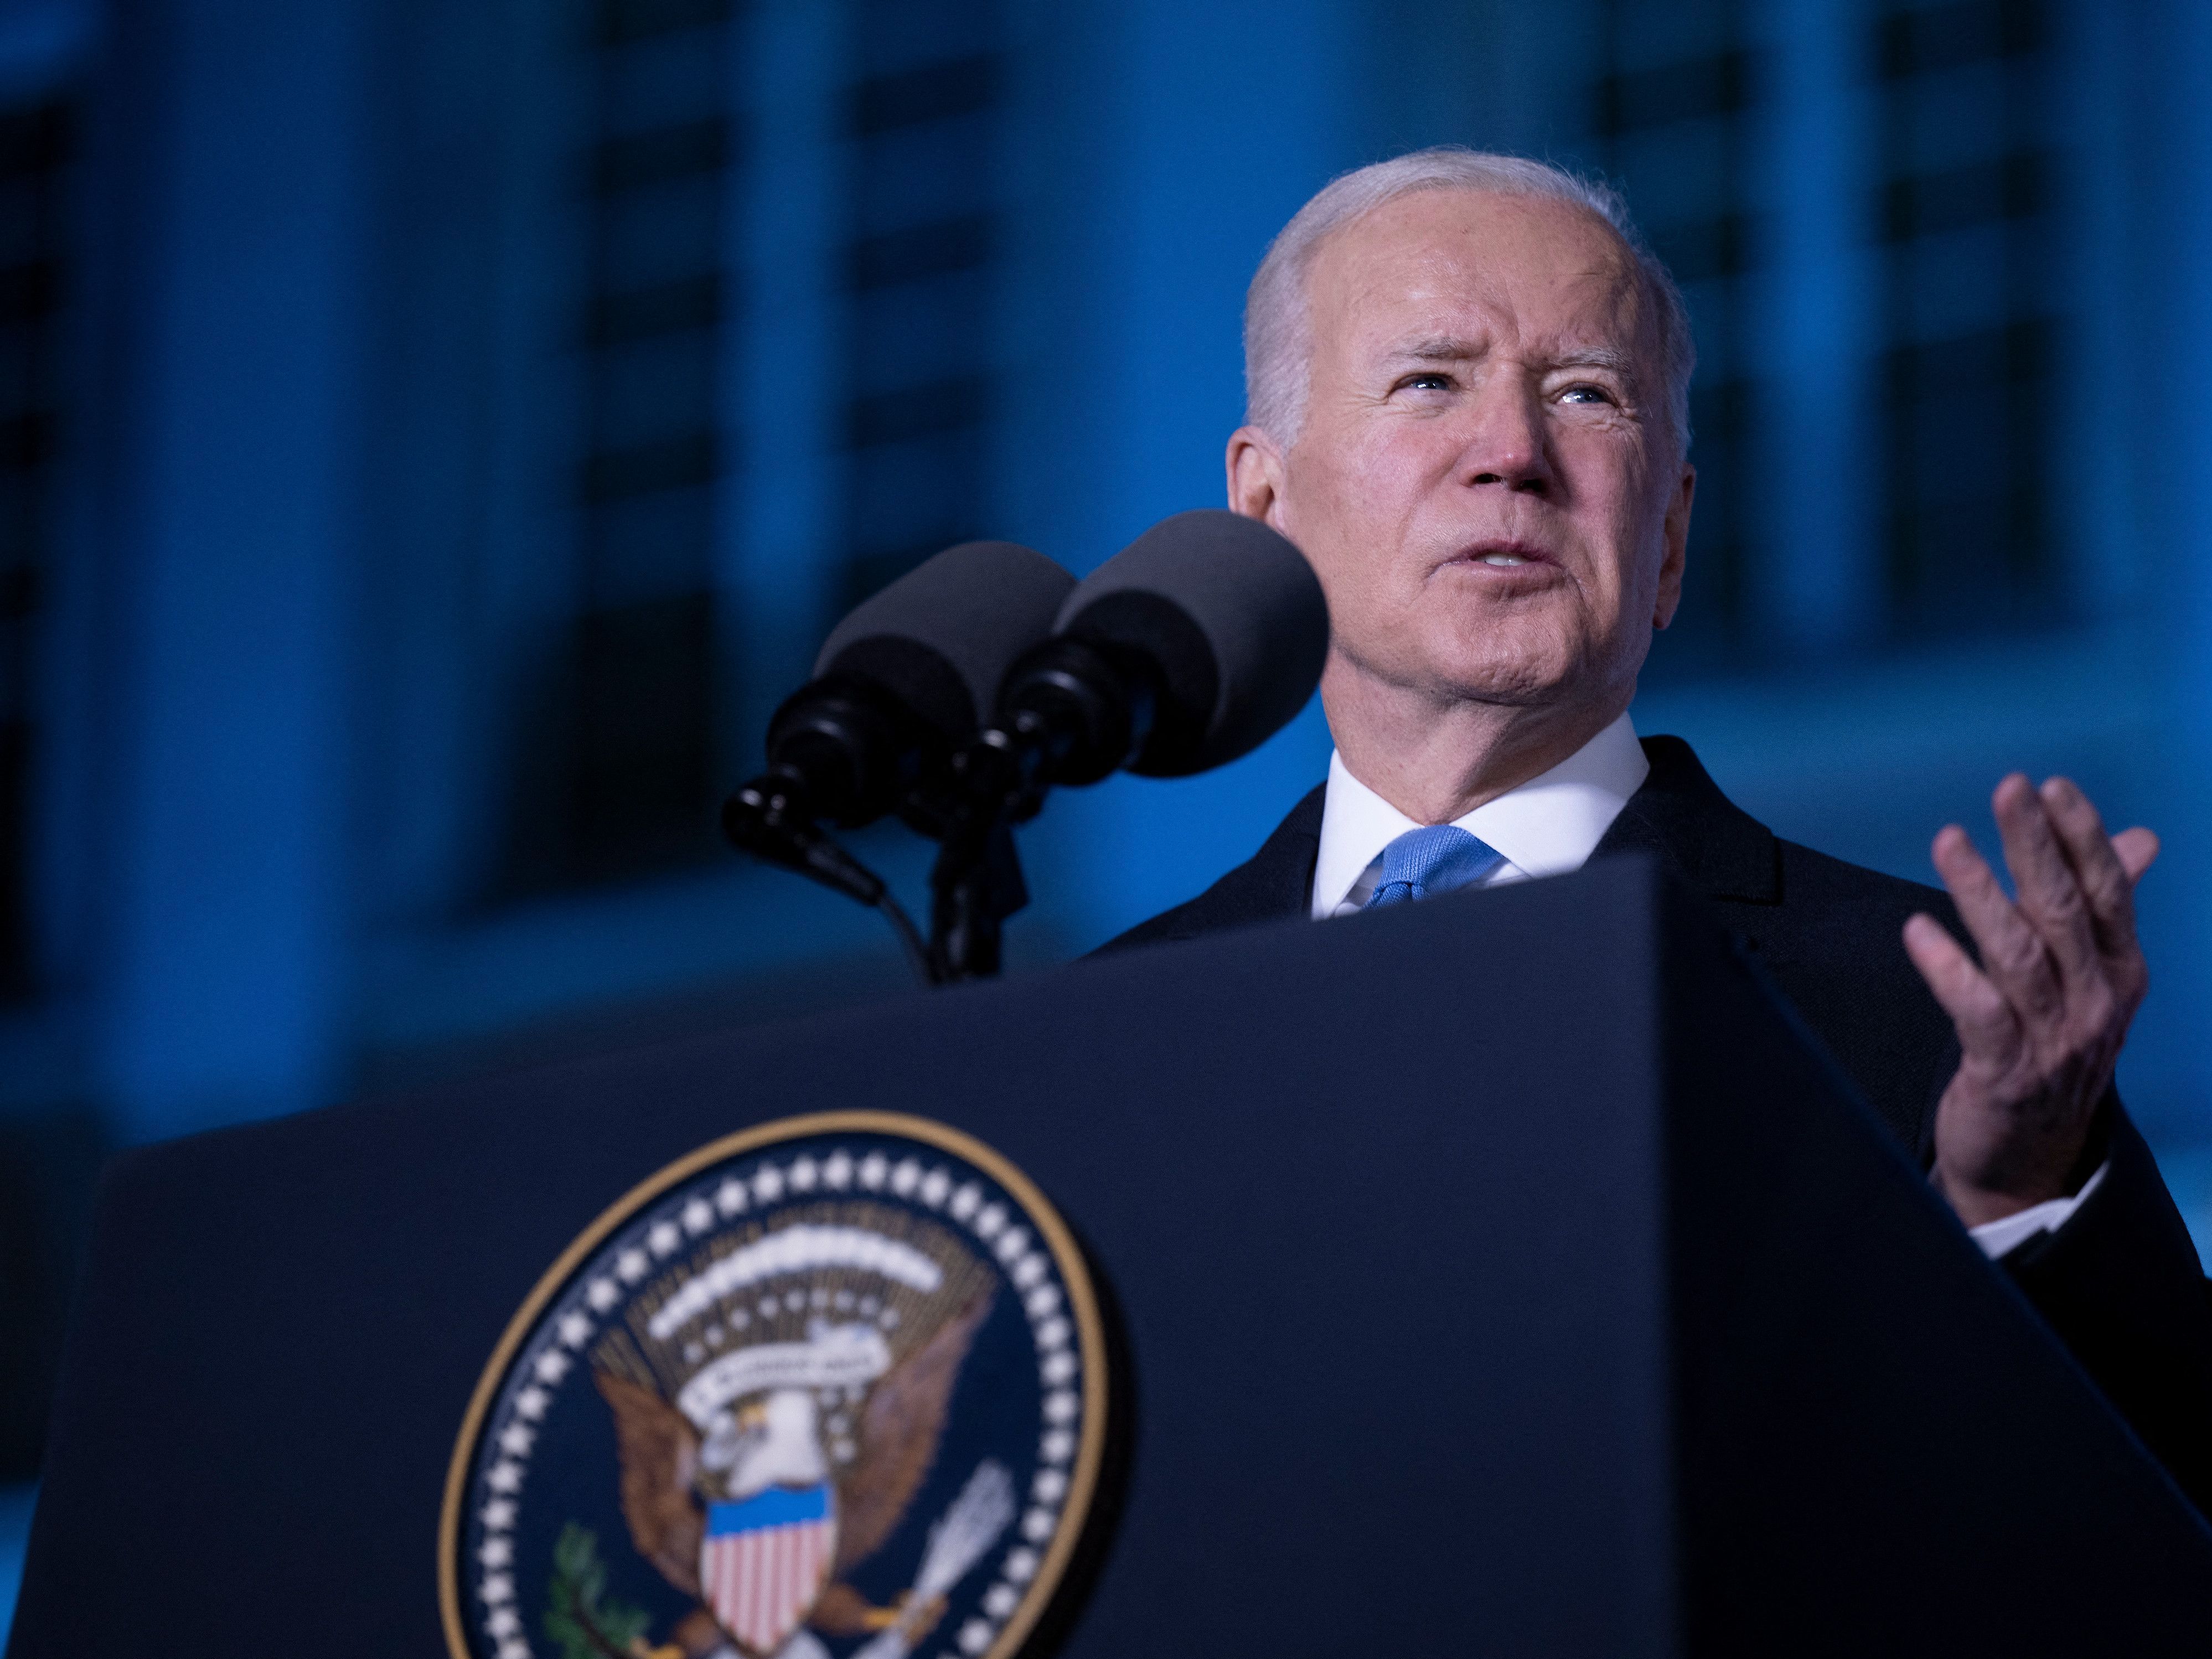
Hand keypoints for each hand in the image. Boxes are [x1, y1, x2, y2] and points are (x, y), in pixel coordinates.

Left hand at [1902, 775, 2157, 1227]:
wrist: (2031, 1157)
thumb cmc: (2053, 1048)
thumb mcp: (2090, 978)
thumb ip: (2104, 907)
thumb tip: (2143, 838)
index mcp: (2120, 972)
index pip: (2107, 893)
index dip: (2081, 837)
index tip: (2051, 786)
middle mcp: (2095, 1003)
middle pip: (2063, 911)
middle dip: (2036, 845)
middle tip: (2008, 788)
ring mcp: (2053, 1041)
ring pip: (2018, 955)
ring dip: (1981, 894)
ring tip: (1947, 841)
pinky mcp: (2004, 1073)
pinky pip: (1977, 1013)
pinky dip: (1948, 969)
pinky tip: (1917, 930)